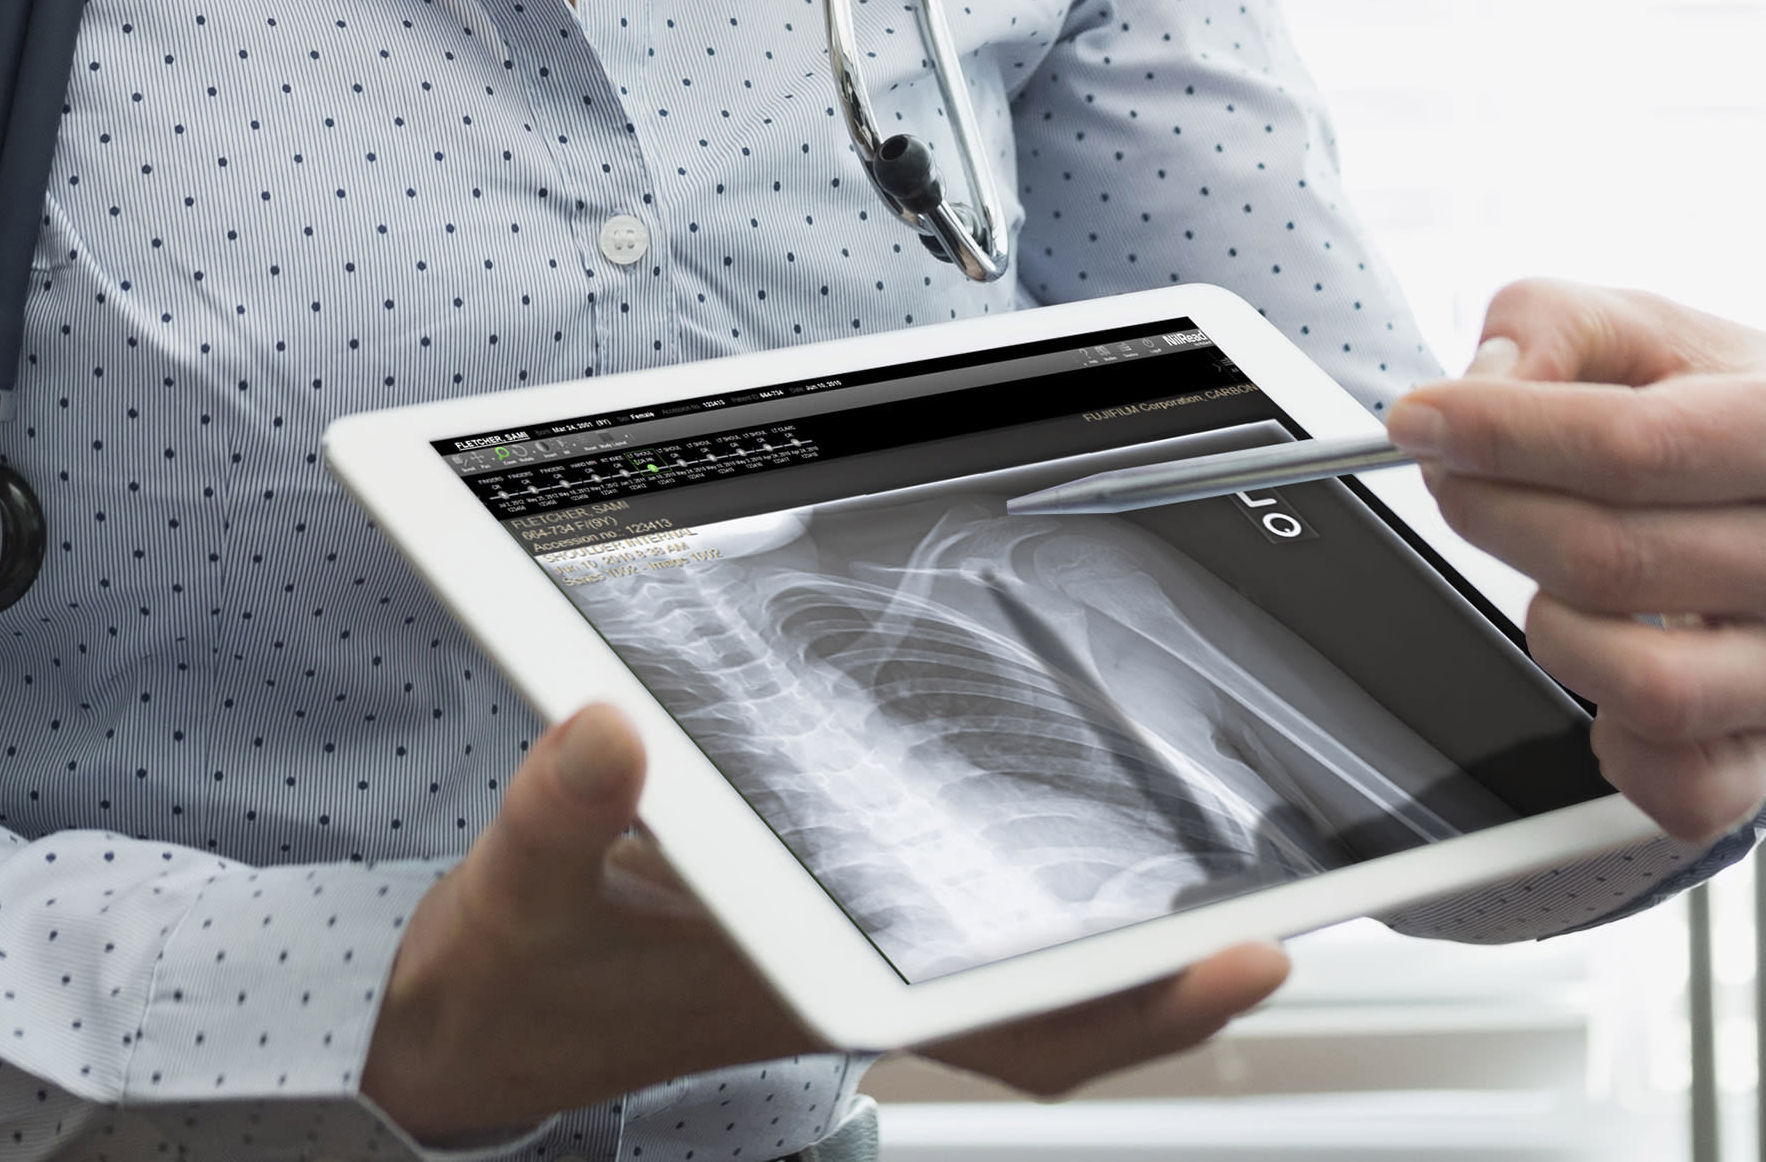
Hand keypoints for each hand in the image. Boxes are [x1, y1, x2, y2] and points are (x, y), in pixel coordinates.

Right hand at [361, 706, 1290, 1141]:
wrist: (475, 1032)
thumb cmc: (511, 977)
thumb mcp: (517, 894)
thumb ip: (558, 816)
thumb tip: (612, 732)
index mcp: (804, 981)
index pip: (999, 1016)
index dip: (1131, 997)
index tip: (1240, 958)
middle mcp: (851, 978)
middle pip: (1045, 1010)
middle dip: (1168, 978)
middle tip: (1291, 923)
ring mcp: (847, 961)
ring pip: (1016, 987)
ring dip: (1117, 954)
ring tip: (1230, 908)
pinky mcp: (821, 933)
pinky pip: (959, 951)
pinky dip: (1036, 933)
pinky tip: (1077, 871)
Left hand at [1386, 281, 1765, 845]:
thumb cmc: (1721, 410)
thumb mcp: (1640, 326)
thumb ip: (1551, 325)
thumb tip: (1486, 387)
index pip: (1633, 446)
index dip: (1500, 435)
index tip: (1419, 421)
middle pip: (1616, 561)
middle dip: (1495, 514)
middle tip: (1458, 482)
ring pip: (1648, 686)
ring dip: (1553, 628)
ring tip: (1547, 578)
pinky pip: (1683, 789)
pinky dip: (1613, 743)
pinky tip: (1602, 662)